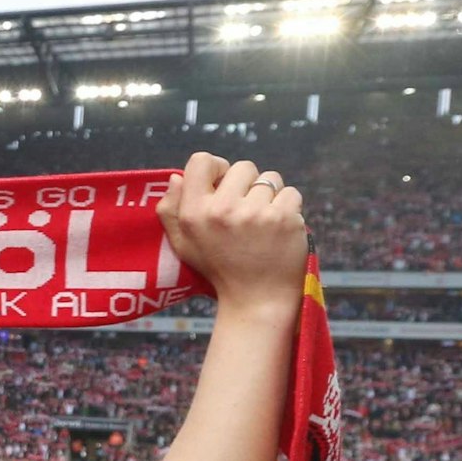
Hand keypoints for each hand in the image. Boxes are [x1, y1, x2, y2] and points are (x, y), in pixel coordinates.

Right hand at [157, 153, 306, 315]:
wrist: (256, 299)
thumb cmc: (219, 268)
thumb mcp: (183, 243)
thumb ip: (170, 210)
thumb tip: (176, 177)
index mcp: (193, 213)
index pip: (202, 161)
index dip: (216, 168)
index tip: (223, 186)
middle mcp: (221, 210)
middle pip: (242, 167)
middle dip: (247, 185)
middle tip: (245, 212)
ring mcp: (254, 213)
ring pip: (270, 178)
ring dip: (270, 195)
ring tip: (263, 222)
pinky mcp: (283, 218)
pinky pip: (291, 193)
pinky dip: (289, 207)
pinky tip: (279, 228)